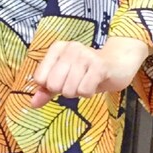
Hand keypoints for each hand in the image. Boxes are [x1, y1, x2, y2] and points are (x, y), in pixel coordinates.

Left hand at [29, 36, 150, 107]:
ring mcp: (85, 55)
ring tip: (88, 82)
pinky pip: (84, 91)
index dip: (52, 86)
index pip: (40, 78)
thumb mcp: (66, 78)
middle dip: (66, 91)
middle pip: (54, 85)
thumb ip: (47, 89)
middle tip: (79, 82)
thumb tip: (32, 104)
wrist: (119, 62)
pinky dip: (89, 94)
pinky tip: (96, 83)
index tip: (66, 79)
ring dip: (79, 93)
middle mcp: (70, 48)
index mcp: (58, 48)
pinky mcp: (99, 66)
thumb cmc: (89, 72)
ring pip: (69, 90)